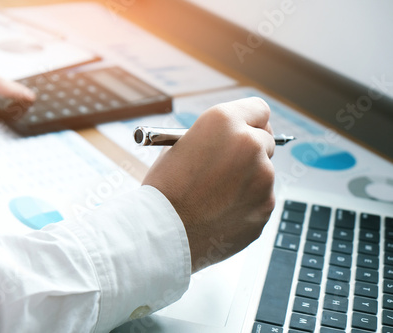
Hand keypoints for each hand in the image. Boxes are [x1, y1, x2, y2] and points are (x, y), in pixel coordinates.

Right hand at [143, 97, 275, 271]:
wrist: (161, 232)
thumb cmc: (164, 189)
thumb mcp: (179, 147)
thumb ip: (212, 140)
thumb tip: (230, 143)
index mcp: (224, 121)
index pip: (258, 109)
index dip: (250, 122)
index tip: (246, 132)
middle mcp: (250, 144)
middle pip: (265, 141)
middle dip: (250, 151)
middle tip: (227, 167)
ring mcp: (263, 177)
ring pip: (264, 173)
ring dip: (248, 180)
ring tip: (216, 197)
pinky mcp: (266, 207)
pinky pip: (261, 200)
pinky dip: (247, 205)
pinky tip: (221, 213)